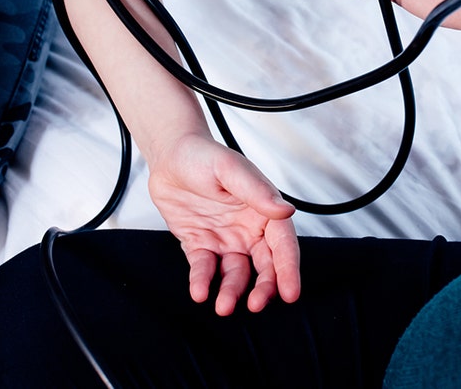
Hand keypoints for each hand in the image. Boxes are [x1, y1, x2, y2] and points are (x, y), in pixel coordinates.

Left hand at [147, 133, 299, 315]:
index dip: (289, 270)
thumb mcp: (230, 169)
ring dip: (232, 291)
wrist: (169, 154)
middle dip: (263, 288)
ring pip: (235, 274)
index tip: (291, 293)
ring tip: (223, 305)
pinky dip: (203, 282)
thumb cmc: (203, 155)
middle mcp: (248, 229)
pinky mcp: (200, 245)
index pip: (283, 244)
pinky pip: (204, 269)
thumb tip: (285, 210)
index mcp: (264, 210)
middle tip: (256, 304)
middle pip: (264, 266)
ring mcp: (225, 239)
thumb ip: (256, 191)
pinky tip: (200, 291)